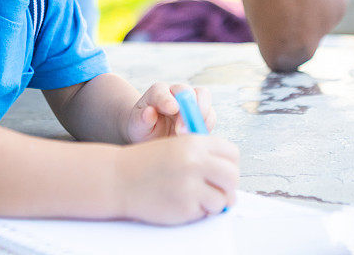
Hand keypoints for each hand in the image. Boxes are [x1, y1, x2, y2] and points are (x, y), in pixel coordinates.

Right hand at [116, 134, 238, 224]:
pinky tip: (185, 203)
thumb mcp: (177, 146)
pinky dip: (201, 211)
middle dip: (229, 186)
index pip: (231, 152)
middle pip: (233, 175)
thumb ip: (203, 154)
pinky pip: (207, 211)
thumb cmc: (149, 163)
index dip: (230, 163)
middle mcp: (195, 161)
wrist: (120, 179)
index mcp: (194, 142)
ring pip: (224, 197)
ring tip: (201, 198)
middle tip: (220, 190)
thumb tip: (230, 171)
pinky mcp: (185, 206)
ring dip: (216, 201)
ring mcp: (190, 185)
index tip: (223, 171)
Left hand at [126, 83, 214, 142]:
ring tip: (191, 134)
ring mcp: (190, 102)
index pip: (162, 91)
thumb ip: (142, 119)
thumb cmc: (143, 129)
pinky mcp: (201, 114)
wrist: (153, 137)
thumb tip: (149, 112)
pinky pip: (210, 115)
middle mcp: (176, 93)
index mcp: (157, 92)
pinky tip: (198, 137)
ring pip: (204, 99)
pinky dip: (206, 125)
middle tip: (182, 130)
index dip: (168, 99)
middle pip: (189, 90)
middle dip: (189, 108)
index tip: (172, 109)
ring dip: (201, 117)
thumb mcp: (137, 126)